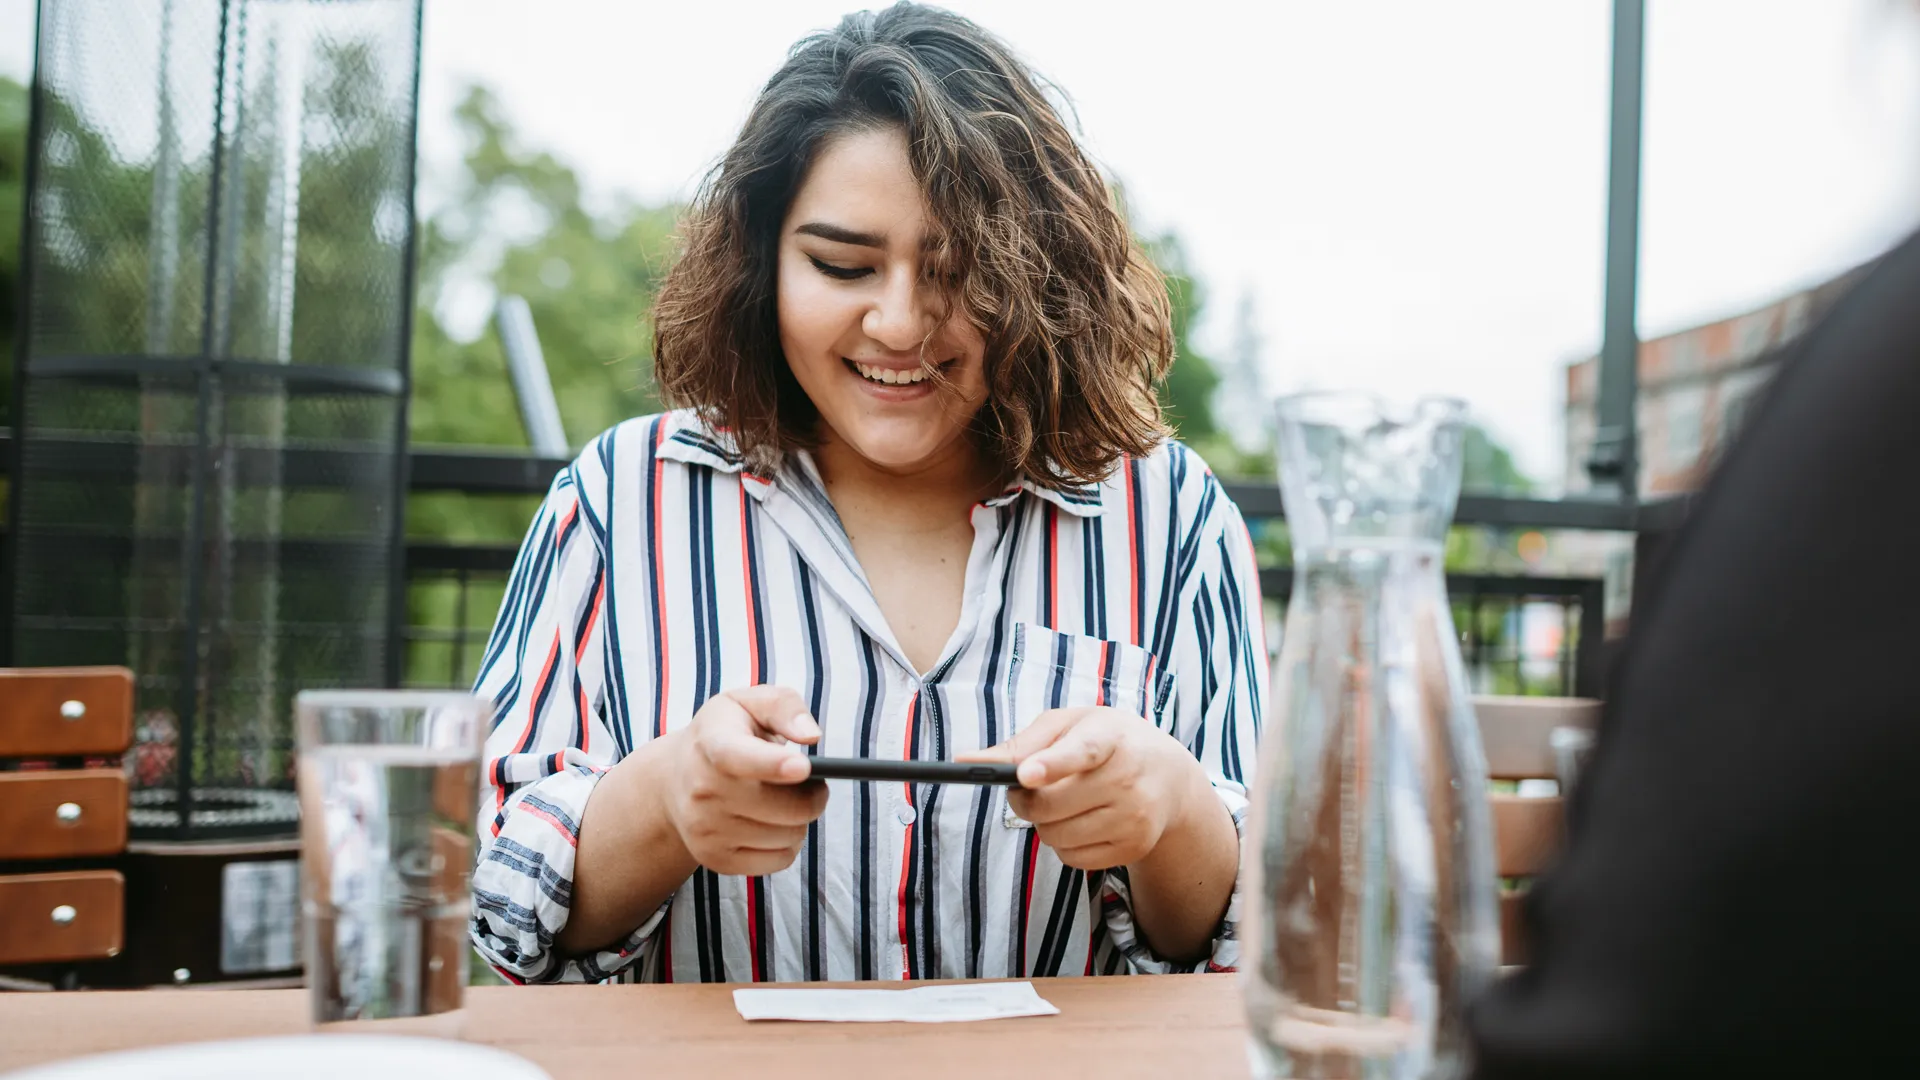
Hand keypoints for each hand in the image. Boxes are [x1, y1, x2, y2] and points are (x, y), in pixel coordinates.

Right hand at [659, 685, 828, 876]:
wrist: (675, 778)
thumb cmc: (724, 734)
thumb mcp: (748, 702)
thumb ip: (784, 707)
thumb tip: (811, 734)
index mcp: (712, 744)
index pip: (739, 757)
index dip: (773, 764)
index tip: (803, 767)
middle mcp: (703, 791)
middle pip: (787, 807)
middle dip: (814, 795)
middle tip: (812, 782)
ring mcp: (706, 831)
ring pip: (790, 836)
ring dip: (801, 819)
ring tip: (787, 799)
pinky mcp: (716, 860)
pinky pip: (780, 860)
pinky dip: (789, 843)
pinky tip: (775, 823)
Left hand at [960, 707, 1208, 870]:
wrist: (1171, 779)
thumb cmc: (1108, 742)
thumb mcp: (1072, 724)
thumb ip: (1023, 741)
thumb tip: (966, 760)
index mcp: (1112, 738)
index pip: (1082, 752)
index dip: (1051, 764)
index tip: (1024, 775)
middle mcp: (1129, 780)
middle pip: (1050, 806)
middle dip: (1024, 799)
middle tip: (1024, 786)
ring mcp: (1134, 818)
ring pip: (1056, 836)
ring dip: (1042, 823)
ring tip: (1058, 801)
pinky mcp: (1133, 848)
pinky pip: (1072, 858)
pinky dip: (1063, 843)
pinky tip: (1078, 821)